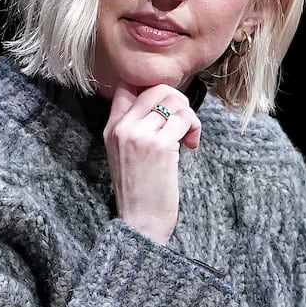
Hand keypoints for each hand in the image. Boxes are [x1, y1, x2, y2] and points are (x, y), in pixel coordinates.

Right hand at [104, 83, 201, 244]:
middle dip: (178, 101)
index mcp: (112, 128)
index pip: (127, 85)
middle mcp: (122, 128)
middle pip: (157, 88)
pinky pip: (184, 118)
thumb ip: (135, 127)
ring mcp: (140, 135)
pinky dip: (194, 128)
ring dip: (189, 117)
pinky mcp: (160, 146)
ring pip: (174, 102)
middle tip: (183, 123)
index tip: (166, 109)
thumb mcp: (125, 154)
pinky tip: (190, 144)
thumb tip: (165, 101)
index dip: (153, 89)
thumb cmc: (140, 191)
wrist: (140, 221)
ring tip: (187, 136)